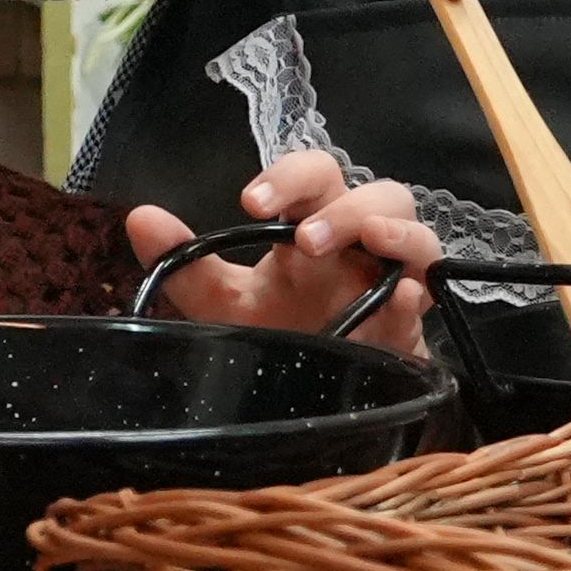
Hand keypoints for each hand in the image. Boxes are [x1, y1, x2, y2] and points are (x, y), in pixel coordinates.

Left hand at [123, 151, 437, 347]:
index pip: (317, 176)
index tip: (252, 201)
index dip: (292, 176)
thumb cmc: (273, 331)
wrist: (304, 395)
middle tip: (306, 238)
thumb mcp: (221, 302)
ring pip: (420, 237)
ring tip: (368, 242)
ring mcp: (391, 285)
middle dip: (347, 207)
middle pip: (382, 195)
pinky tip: (399, 299)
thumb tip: (141, 218)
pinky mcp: (409, 330)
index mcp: (314, 227)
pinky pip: (429, 303)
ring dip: (396, 232)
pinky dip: (417, 295)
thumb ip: (185, 263)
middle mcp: (360, 248)